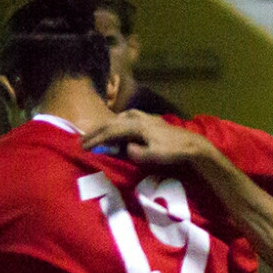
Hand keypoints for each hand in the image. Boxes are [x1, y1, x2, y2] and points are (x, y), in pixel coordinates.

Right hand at [82, 111, 209, 168]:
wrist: (190, 144)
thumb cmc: (173, 152)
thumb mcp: (154, 156)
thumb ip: (137, 153)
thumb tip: (125, 149)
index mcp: (136, 125)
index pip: (110, 132)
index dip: (95, 139)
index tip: (82, 147)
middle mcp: (137, 117)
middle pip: (110, 123)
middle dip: (95, 132)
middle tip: (81, 141)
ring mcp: (142, 116)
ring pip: (117, 119)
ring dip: (104, 127)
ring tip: (95, 135)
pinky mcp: (147, 119)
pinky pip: (124, 119)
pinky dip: (115, 124)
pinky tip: (114, 128)